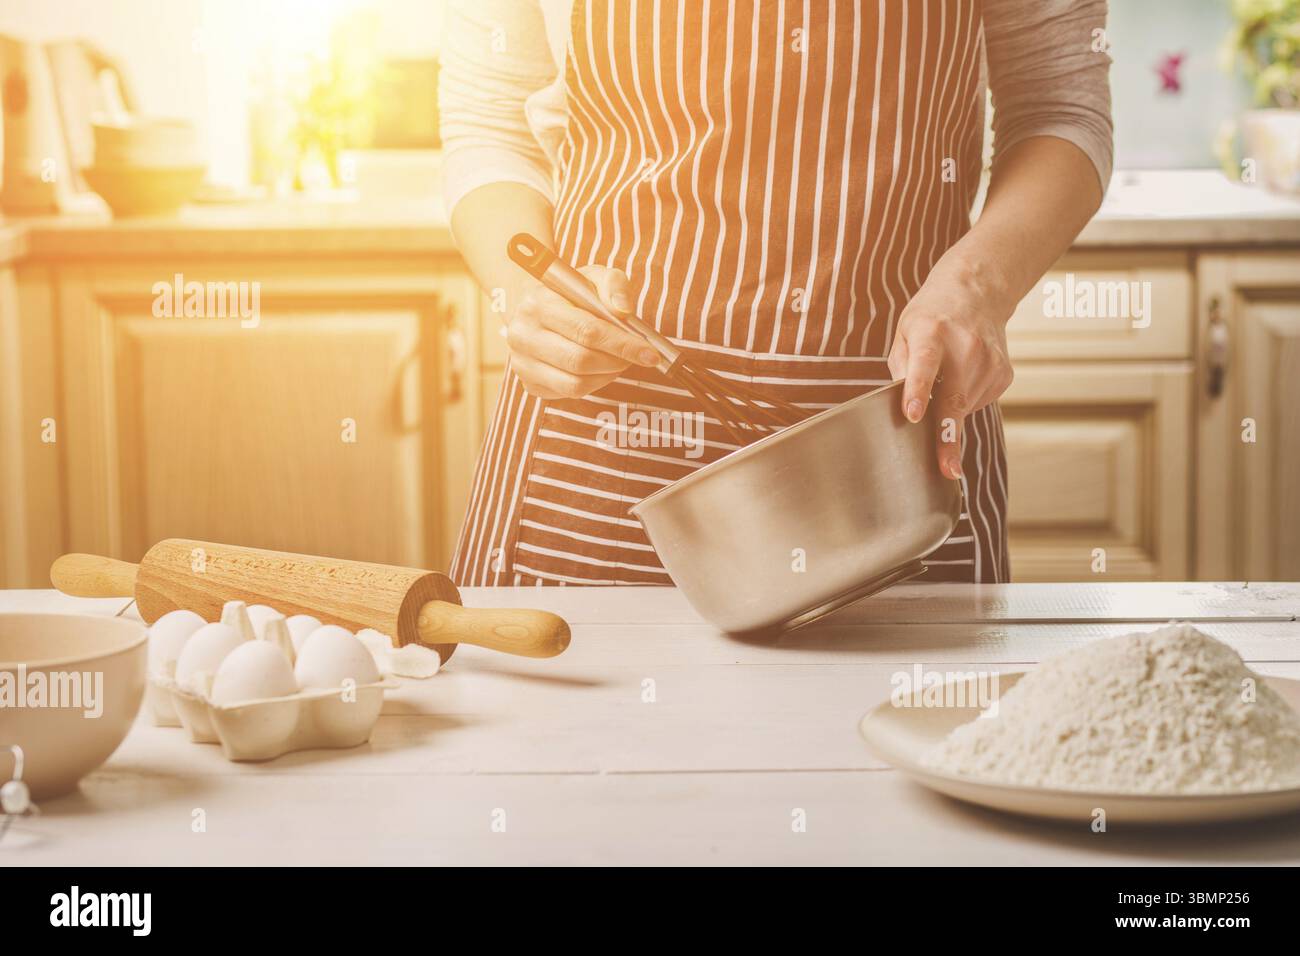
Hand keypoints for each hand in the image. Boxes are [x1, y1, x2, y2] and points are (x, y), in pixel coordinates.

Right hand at [506, 266, 660, 399]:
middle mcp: (522, 334)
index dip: (623, 344)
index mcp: (538, 303)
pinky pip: (570, 394)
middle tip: (636, 355)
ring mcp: (522, 363)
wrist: (534, 311)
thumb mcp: (592, 277)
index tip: (650, 353)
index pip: (586, 330)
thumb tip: (623, 311)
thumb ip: (613, 285)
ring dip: (608, 375)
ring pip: (576, 383)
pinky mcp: (529, 384)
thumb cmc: (570, 295)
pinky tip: (600, 369)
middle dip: (618, 360)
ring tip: (618, 360)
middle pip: (581, 360)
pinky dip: (594, 384)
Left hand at [886, 252, 1014, 479]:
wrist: (978, 291)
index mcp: (932, 332)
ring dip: (949, 411)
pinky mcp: (1004, 374)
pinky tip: (962, 378)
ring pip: (965, 408)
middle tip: (946, 469)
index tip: (911, 414)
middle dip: (948, 436)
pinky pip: (977, 403)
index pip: (924, 364)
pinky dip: (964, 401)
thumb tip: (906, 410)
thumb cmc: (932, 316)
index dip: (917, 390)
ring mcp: (990, 362)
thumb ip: (901, 369)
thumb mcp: (905, 332)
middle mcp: (965, 347)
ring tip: (945, 382)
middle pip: (954, 399)